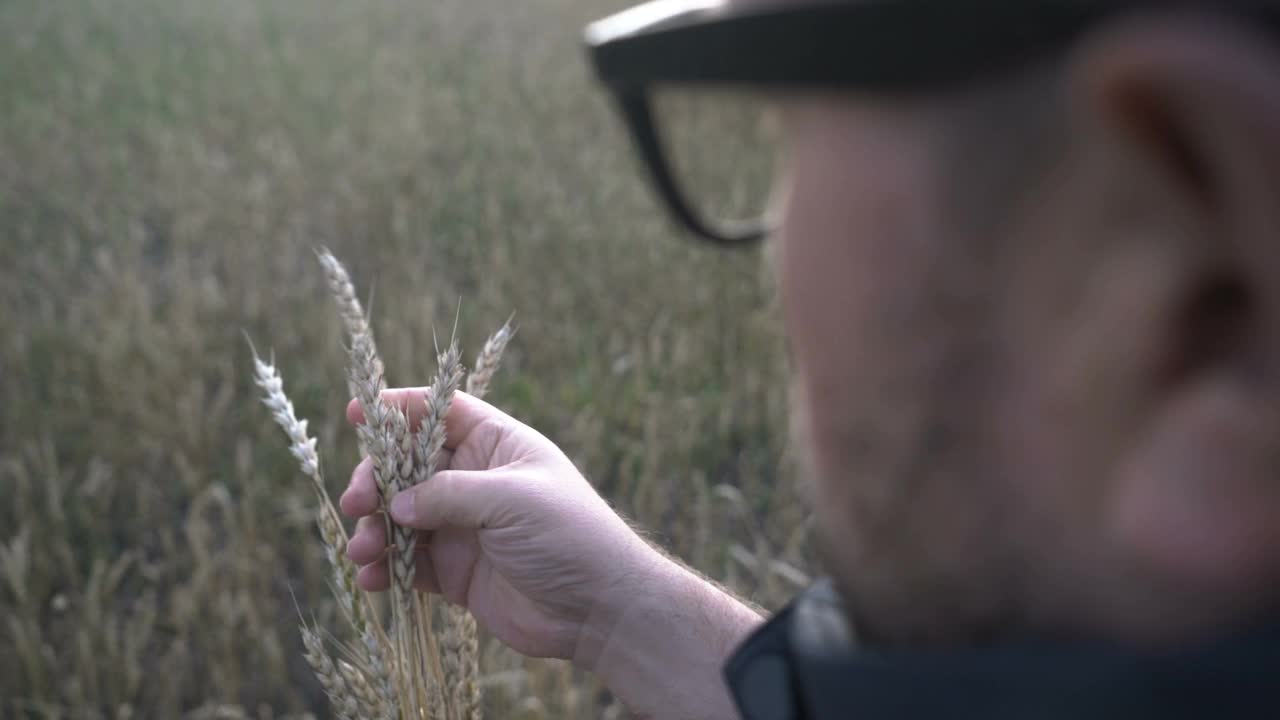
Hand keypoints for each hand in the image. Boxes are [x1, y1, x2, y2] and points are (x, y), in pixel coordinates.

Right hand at [340, 389, 669, 662]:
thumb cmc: (568, 535)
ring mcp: (462, 527)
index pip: (440, 413)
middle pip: (406, 467)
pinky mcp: (455, 572)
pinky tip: (371, 578)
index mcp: (496, 445)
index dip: (399, 409)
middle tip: (356, 503)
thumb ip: (447, 494)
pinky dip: (384, 567)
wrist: (598, 608)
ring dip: (374, 529)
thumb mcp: (509, 499)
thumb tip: (393, 504)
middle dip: (374, 481)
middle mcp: (474, 481)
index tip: (357, 414)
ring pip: (399, 517)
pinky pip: (406, 563)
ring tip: (364, 550)